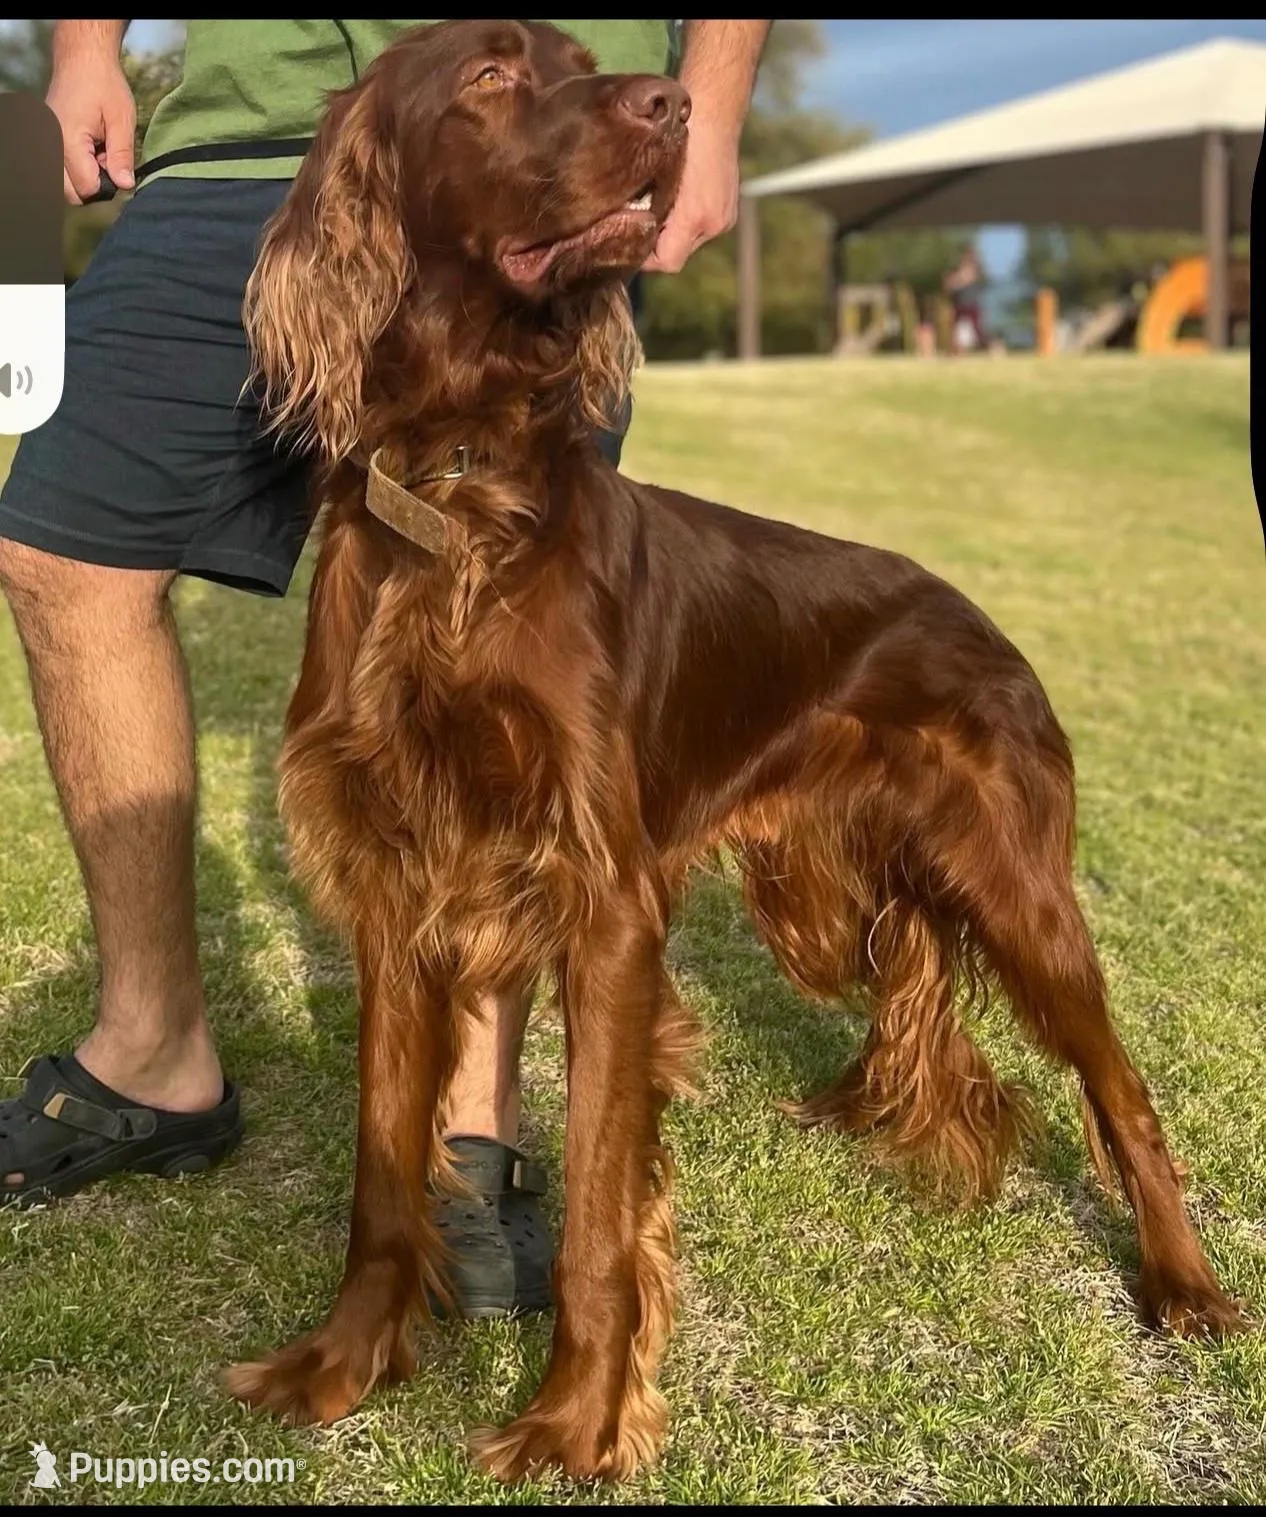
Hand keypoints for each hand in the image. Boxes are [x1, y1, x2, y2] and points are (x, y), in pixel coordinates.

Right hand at [46, 54, 135, 205]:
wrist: (82, 58)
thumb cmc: (104, 84)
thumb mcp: (121, 120)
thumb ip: (122, 156)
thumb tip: (124, 185)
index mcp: (68, 141)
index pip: (86, 188)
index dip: (107, 185)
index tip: (115, 164)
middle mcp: (52, 144)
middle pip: (70, 193)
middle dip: (92, 186)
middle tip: (106, 161)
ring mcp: (47, 142)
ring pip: (64, 184)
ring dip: (83, 178)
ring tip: (97, 153)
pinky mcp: (48, 139)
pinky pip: (60, 168)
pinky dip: (75, 166)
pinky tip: (88, 148)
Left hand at [642, 116, 740, 274]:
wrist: (714, 111)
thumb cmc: (681, 135)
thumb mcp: (655, 172)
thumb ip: (645, 209)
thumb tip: (628, 232)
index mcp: (696, 216)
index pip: (667, 262)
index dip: (646, 257)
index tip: (630, 241)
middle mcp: (714, 224)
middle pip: (677, 253)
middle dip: (657, 241)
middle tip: (638, 221)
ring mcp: (724, 219)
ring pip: (688, 242)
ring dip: (672, 231)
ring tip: (657, 206)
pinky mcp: (729, 212)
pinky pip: (701, 229)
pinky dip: (686, 220)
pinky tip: (678, 199)